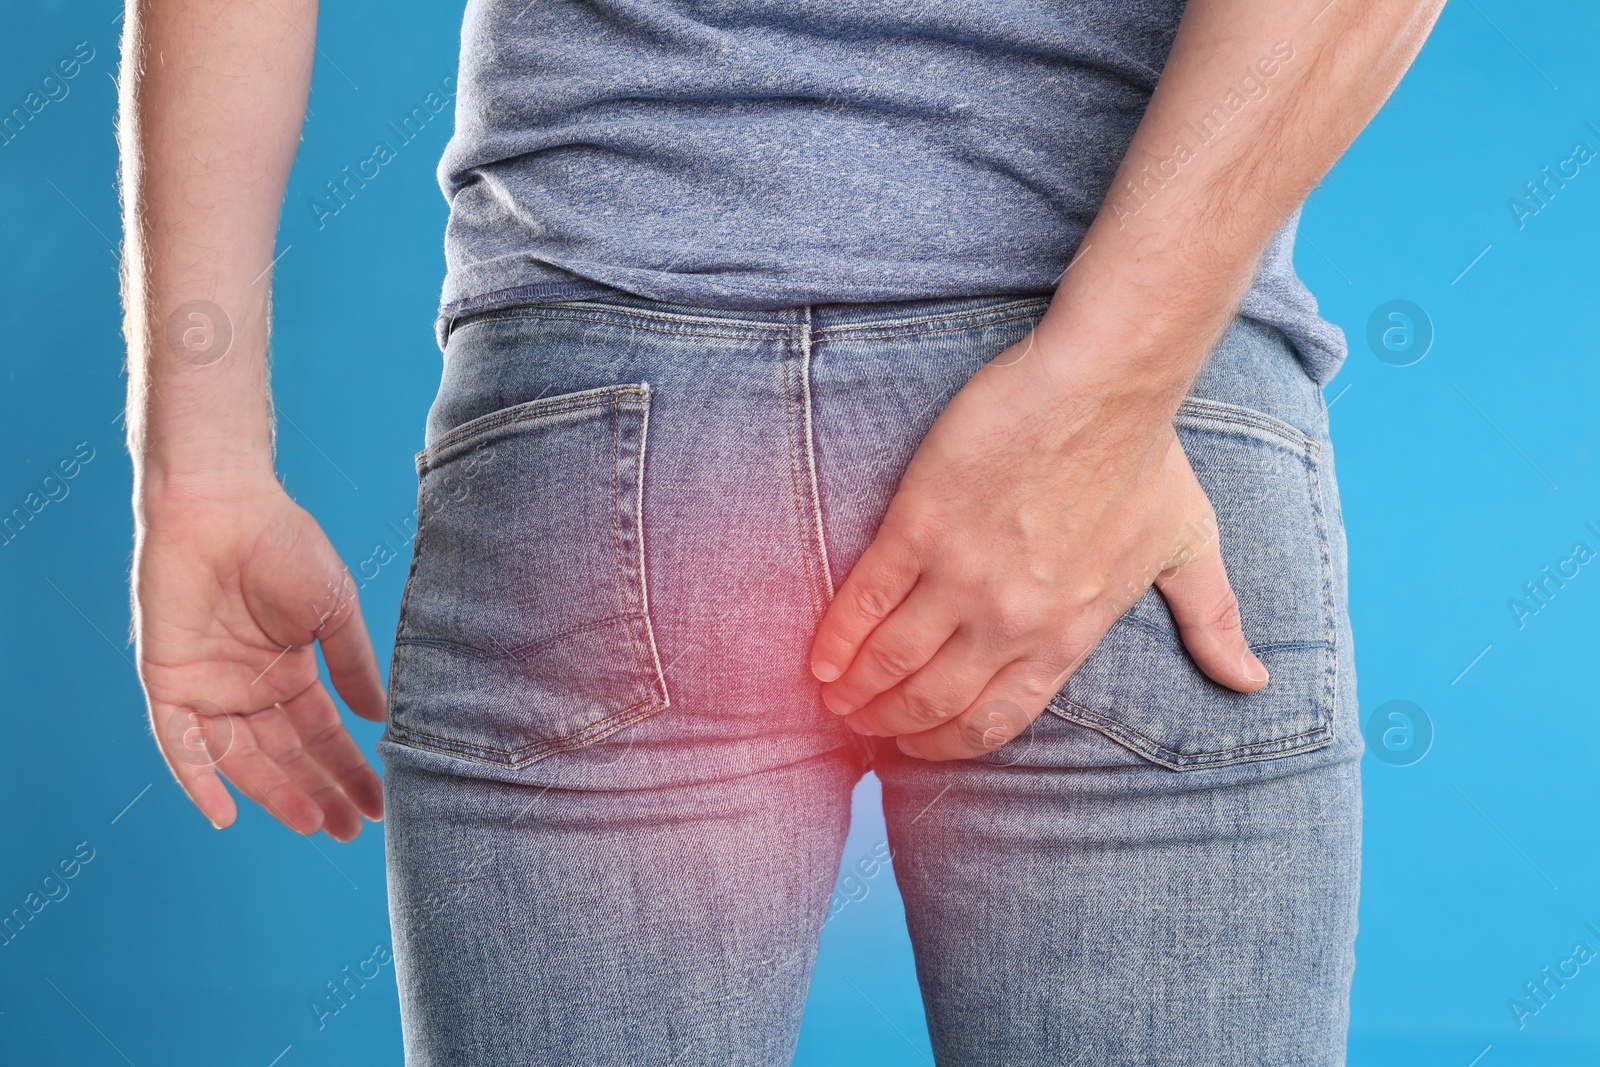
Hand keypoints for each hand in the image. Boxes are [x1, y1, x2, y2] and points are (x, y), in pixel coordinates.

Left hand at [133, 477, 386, 836]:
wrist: (222, 505)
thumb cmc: (284, 545)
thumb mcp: (335, 611)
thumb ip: (354, 666)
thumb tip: (381, 721)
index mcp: (291, 671)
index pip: (323, 734)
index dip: (350, 769)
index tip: (379, 804)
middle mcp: (249, 687)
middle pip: (286, 755)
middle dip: (319, 792)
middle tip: (351, 829)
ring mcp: (209, 687)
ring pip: (242, 758)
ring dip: (275, 793)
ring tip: (314, 823)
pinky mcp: (168, 682)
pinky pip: (180, 744)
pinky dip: (198, 780)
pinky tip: (226, 815)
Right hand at [808, 330, 1268, 760]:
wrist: (1104, 382)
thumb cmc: (1146, 455)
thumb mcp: (1188, 545)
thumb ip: (1212, 620)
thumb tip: (1252, 680)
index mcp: (1068, 633)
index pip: (997, 718)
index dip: (949, 740)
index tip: (918, 743)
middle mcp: (1012, 621)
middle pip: (935, 700)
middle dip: (891, 723)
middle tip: (862, 724)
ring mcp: (963, 577)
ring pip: (893, 660)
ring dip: (856, 690)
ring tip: (832, 698)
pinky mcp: (920, 528)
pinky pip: (866, 603)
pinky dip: (836, 640)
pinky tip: (818, 660)